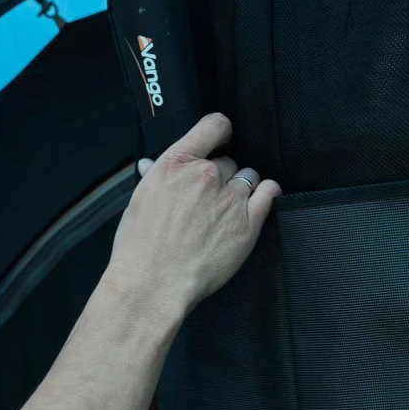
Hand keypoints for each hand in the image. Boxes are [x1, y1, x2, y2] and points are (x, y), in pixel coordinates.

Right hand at [104, 113, 280, 320]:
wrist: (154, 283)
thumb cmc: (140, 247)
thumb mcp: (139, 201)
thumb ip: (153, 177)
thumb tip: (151, 166)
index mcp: (176, 164)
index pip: (213, 125)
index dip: (220, 132)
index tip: (219, 142)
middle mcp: (206, 175)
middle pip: (228, 159)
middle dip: (221, 174)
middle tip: (209, 195)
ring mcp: (230, 198)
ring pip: (249, 176)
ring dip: (241, 186)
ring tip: (228, 205)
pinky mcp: (248, 223)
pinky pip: (269, 193)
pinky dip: (266, 193)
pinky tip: (260, 199)